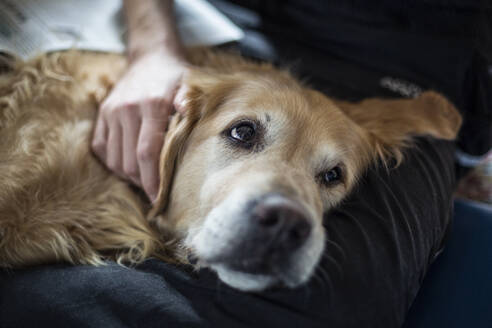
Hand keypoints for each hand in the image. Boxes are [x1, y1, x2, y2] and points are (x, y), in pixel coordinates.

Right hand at [92, 48, 188, 201]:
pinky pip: (101, 149)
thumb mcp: (190, 88)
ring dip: (128, 176)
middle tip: (155, 192)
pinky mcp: (102, 114)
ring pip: (114, 159)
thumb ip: (190, 107)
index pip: (147, 154)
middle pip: (129, 162)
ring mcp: (111, 112)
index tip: (158, 199)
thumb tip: (191, 122)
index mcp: (151, 106)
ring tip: (144, 181)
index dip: (152, 181)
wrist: (151, 57)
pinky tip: (128, 166)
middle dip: (142, 183)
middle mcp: (127, 110)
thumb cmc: (176, 79)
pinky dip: (113, 163)